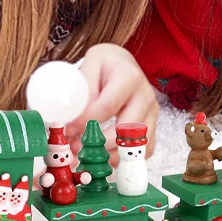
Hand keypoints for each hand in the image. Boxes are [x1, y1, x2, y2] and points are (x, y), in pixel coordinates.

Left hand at [65, 43, 158, 167]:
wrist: (122, 63)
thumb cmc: (104, 65)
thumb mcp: (90, 65)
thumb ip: (83, 90)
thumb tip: (74, 119)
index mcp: (129, 76)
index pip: (108, 106)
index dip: (86, 122)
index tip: (69, 130)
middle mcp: (145, 95)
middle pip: (125, 129)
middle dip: (99, 144)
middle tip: (77, 148)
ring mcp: (152, 111)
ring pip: (136, 144)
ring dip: (110, 155)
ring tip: (89, 154)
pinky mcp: (152, 124)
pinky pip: (143, 150)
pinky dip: (125, 157)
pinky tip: (105, 154)